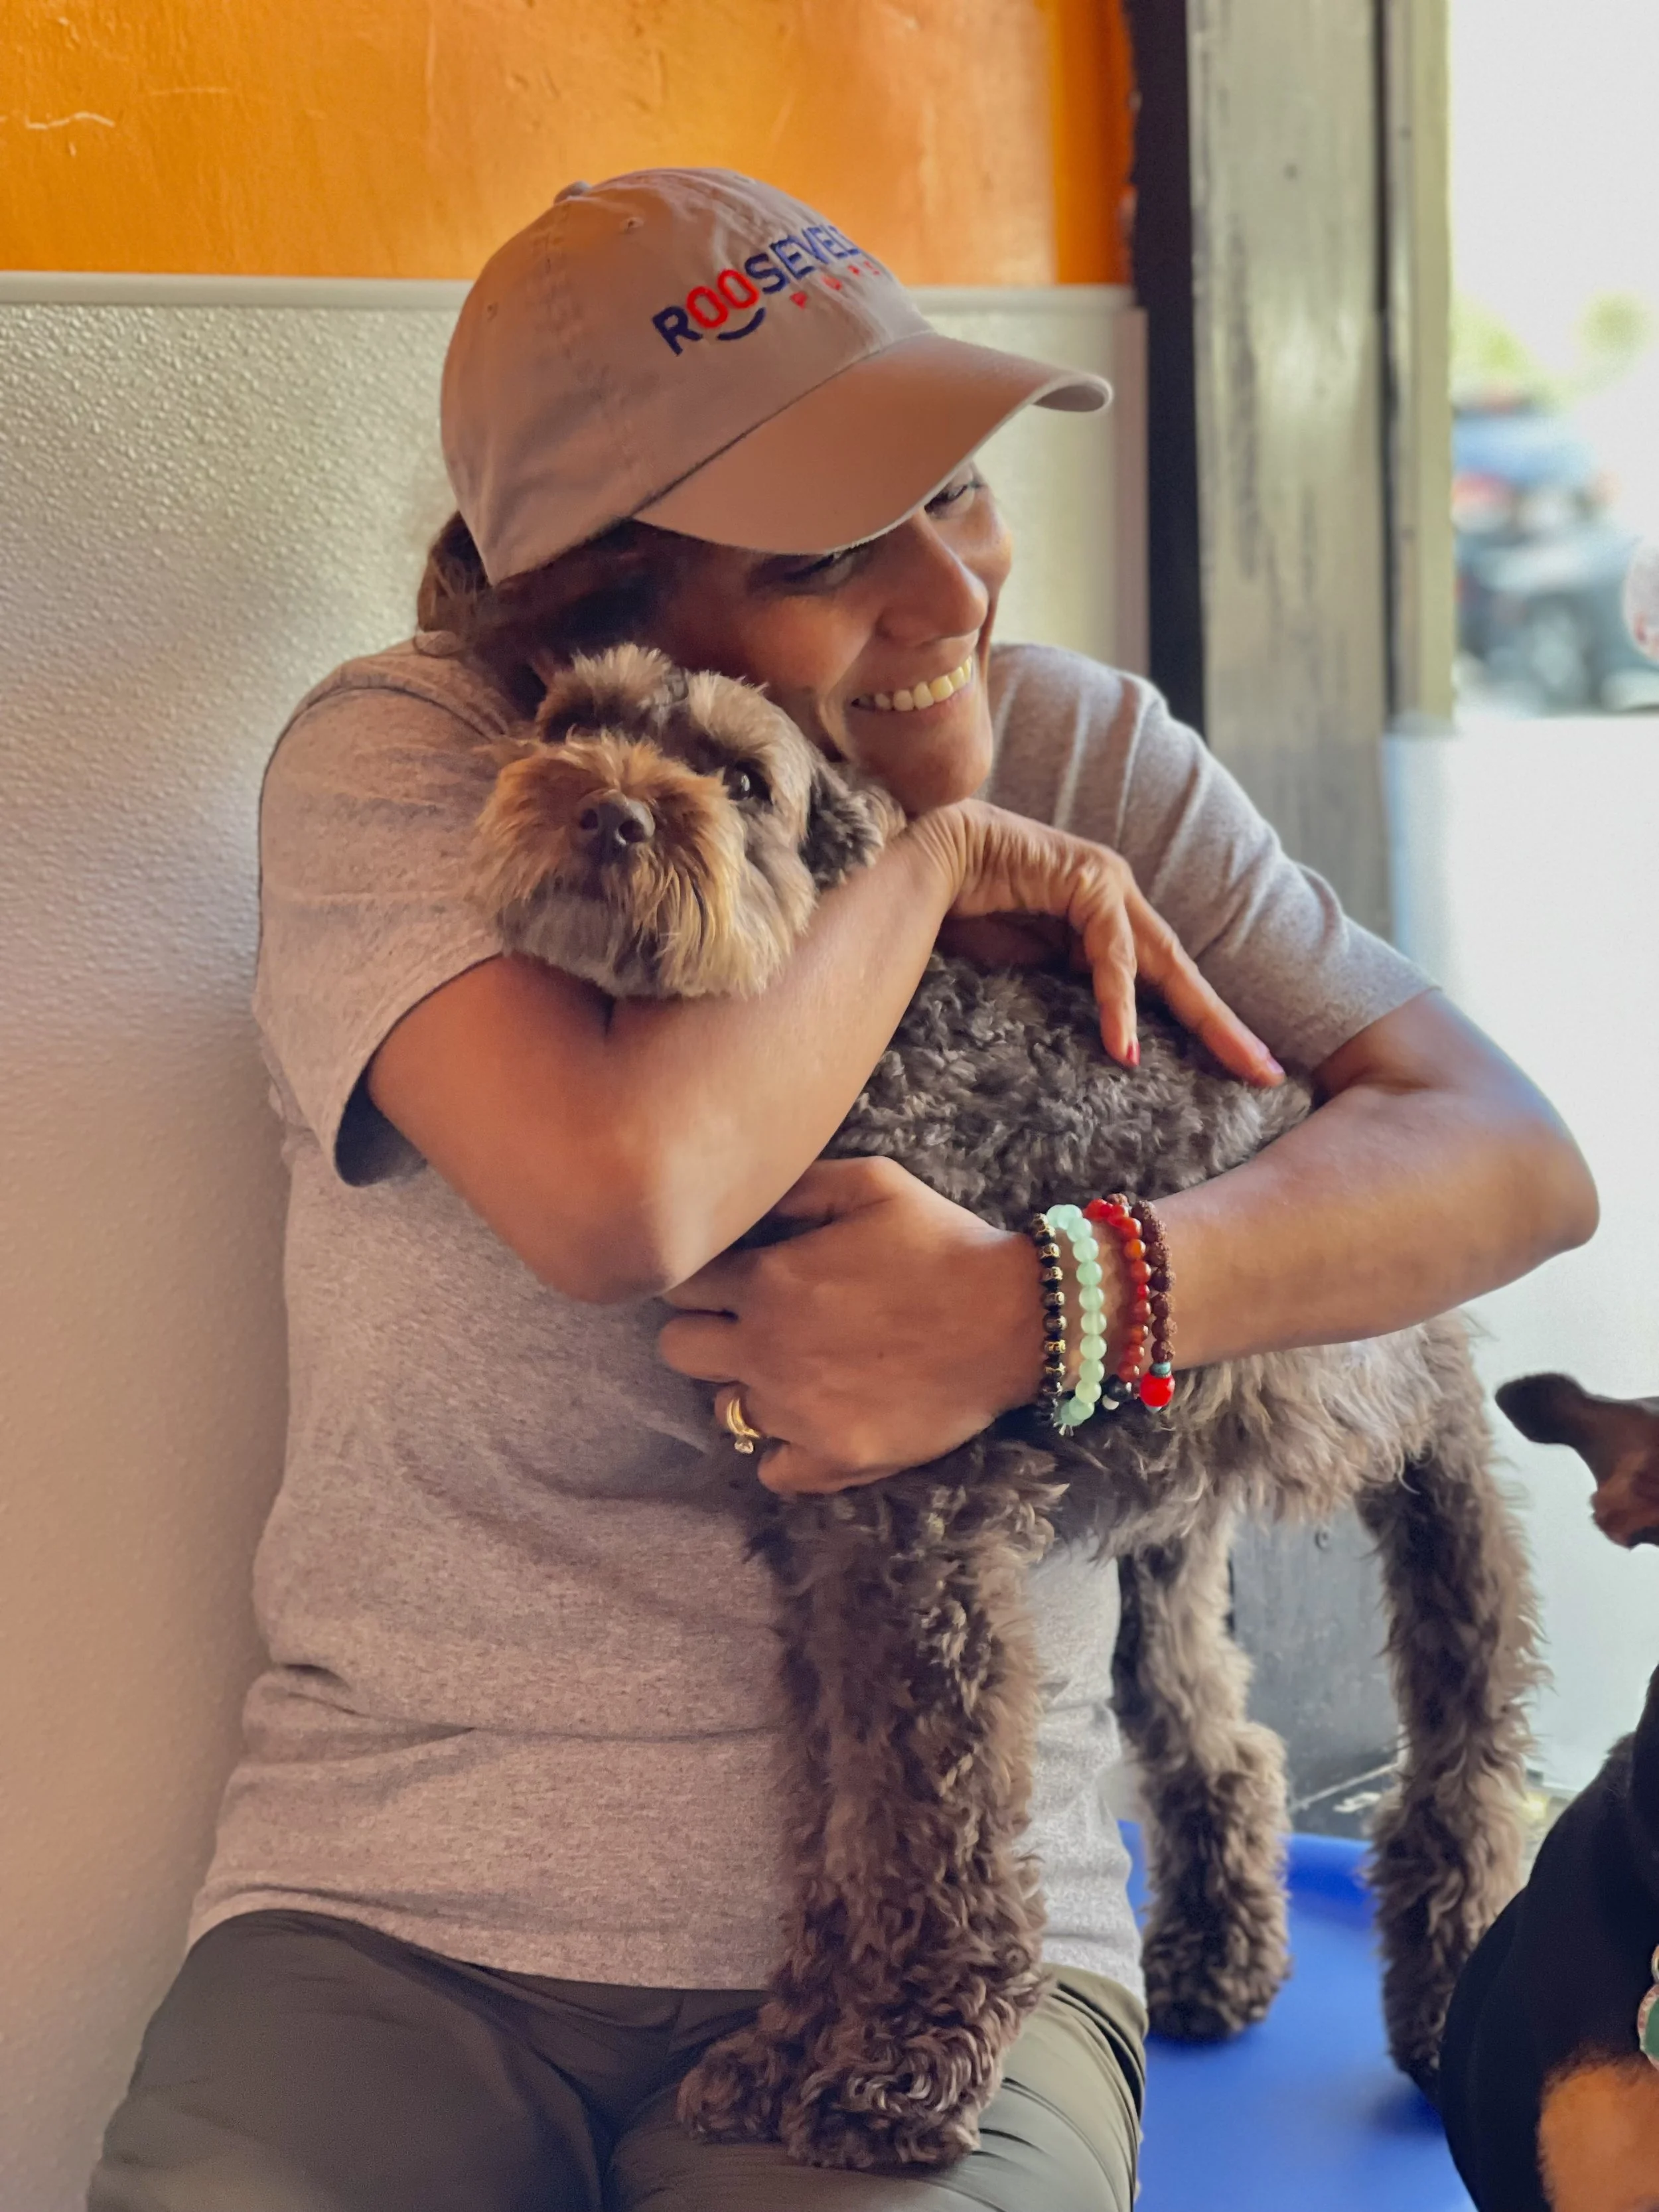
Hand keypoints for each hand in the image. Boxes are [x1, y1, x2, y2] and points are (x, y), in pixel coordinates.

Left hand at [659, 1156, 1095, 1494]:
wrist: (1016, 1319)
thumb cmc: (943, 1243)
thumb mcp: (871, 1183)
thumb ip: (794, 1187)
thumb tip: (739, 1198)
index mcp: (768, 1279)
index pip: (679, 1283)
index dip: (703, 1276)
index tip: (734, 1275)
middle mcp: (767, 1349)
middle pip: (678, 1350)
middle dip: (706, 1330)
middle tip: (752, 1322)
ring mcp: (797, 1412)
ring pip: (723, 1410)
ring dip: (748, 1387)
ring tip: (798, 1368)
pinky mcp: (834, 1458)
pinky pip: (770, 1469)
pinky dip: (784, 1449)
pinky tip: (815, 1417)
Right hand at [909, 799, 1282, 1084]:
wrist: (923, 864)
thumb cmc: (965, 916)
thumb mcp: (1029, 969)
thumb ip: (1068, 993)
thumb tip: (1104, 1048)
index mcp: (1106, 921)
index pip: (1164, 982)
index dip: (1201, 1027)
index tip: (1239, 1070)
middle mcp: (1117, 898)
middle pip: (1182, 973)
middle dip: (1226, 1026)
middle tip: (1268, 1073)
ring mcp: (1106, 883)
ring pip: (1162, 963)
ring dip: (1201, 1019)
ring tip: (1234, 1065)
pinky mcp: (1087, 879)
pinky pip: (1110, 952)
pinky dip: (1117, 1001)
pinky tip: (1122, 1047)